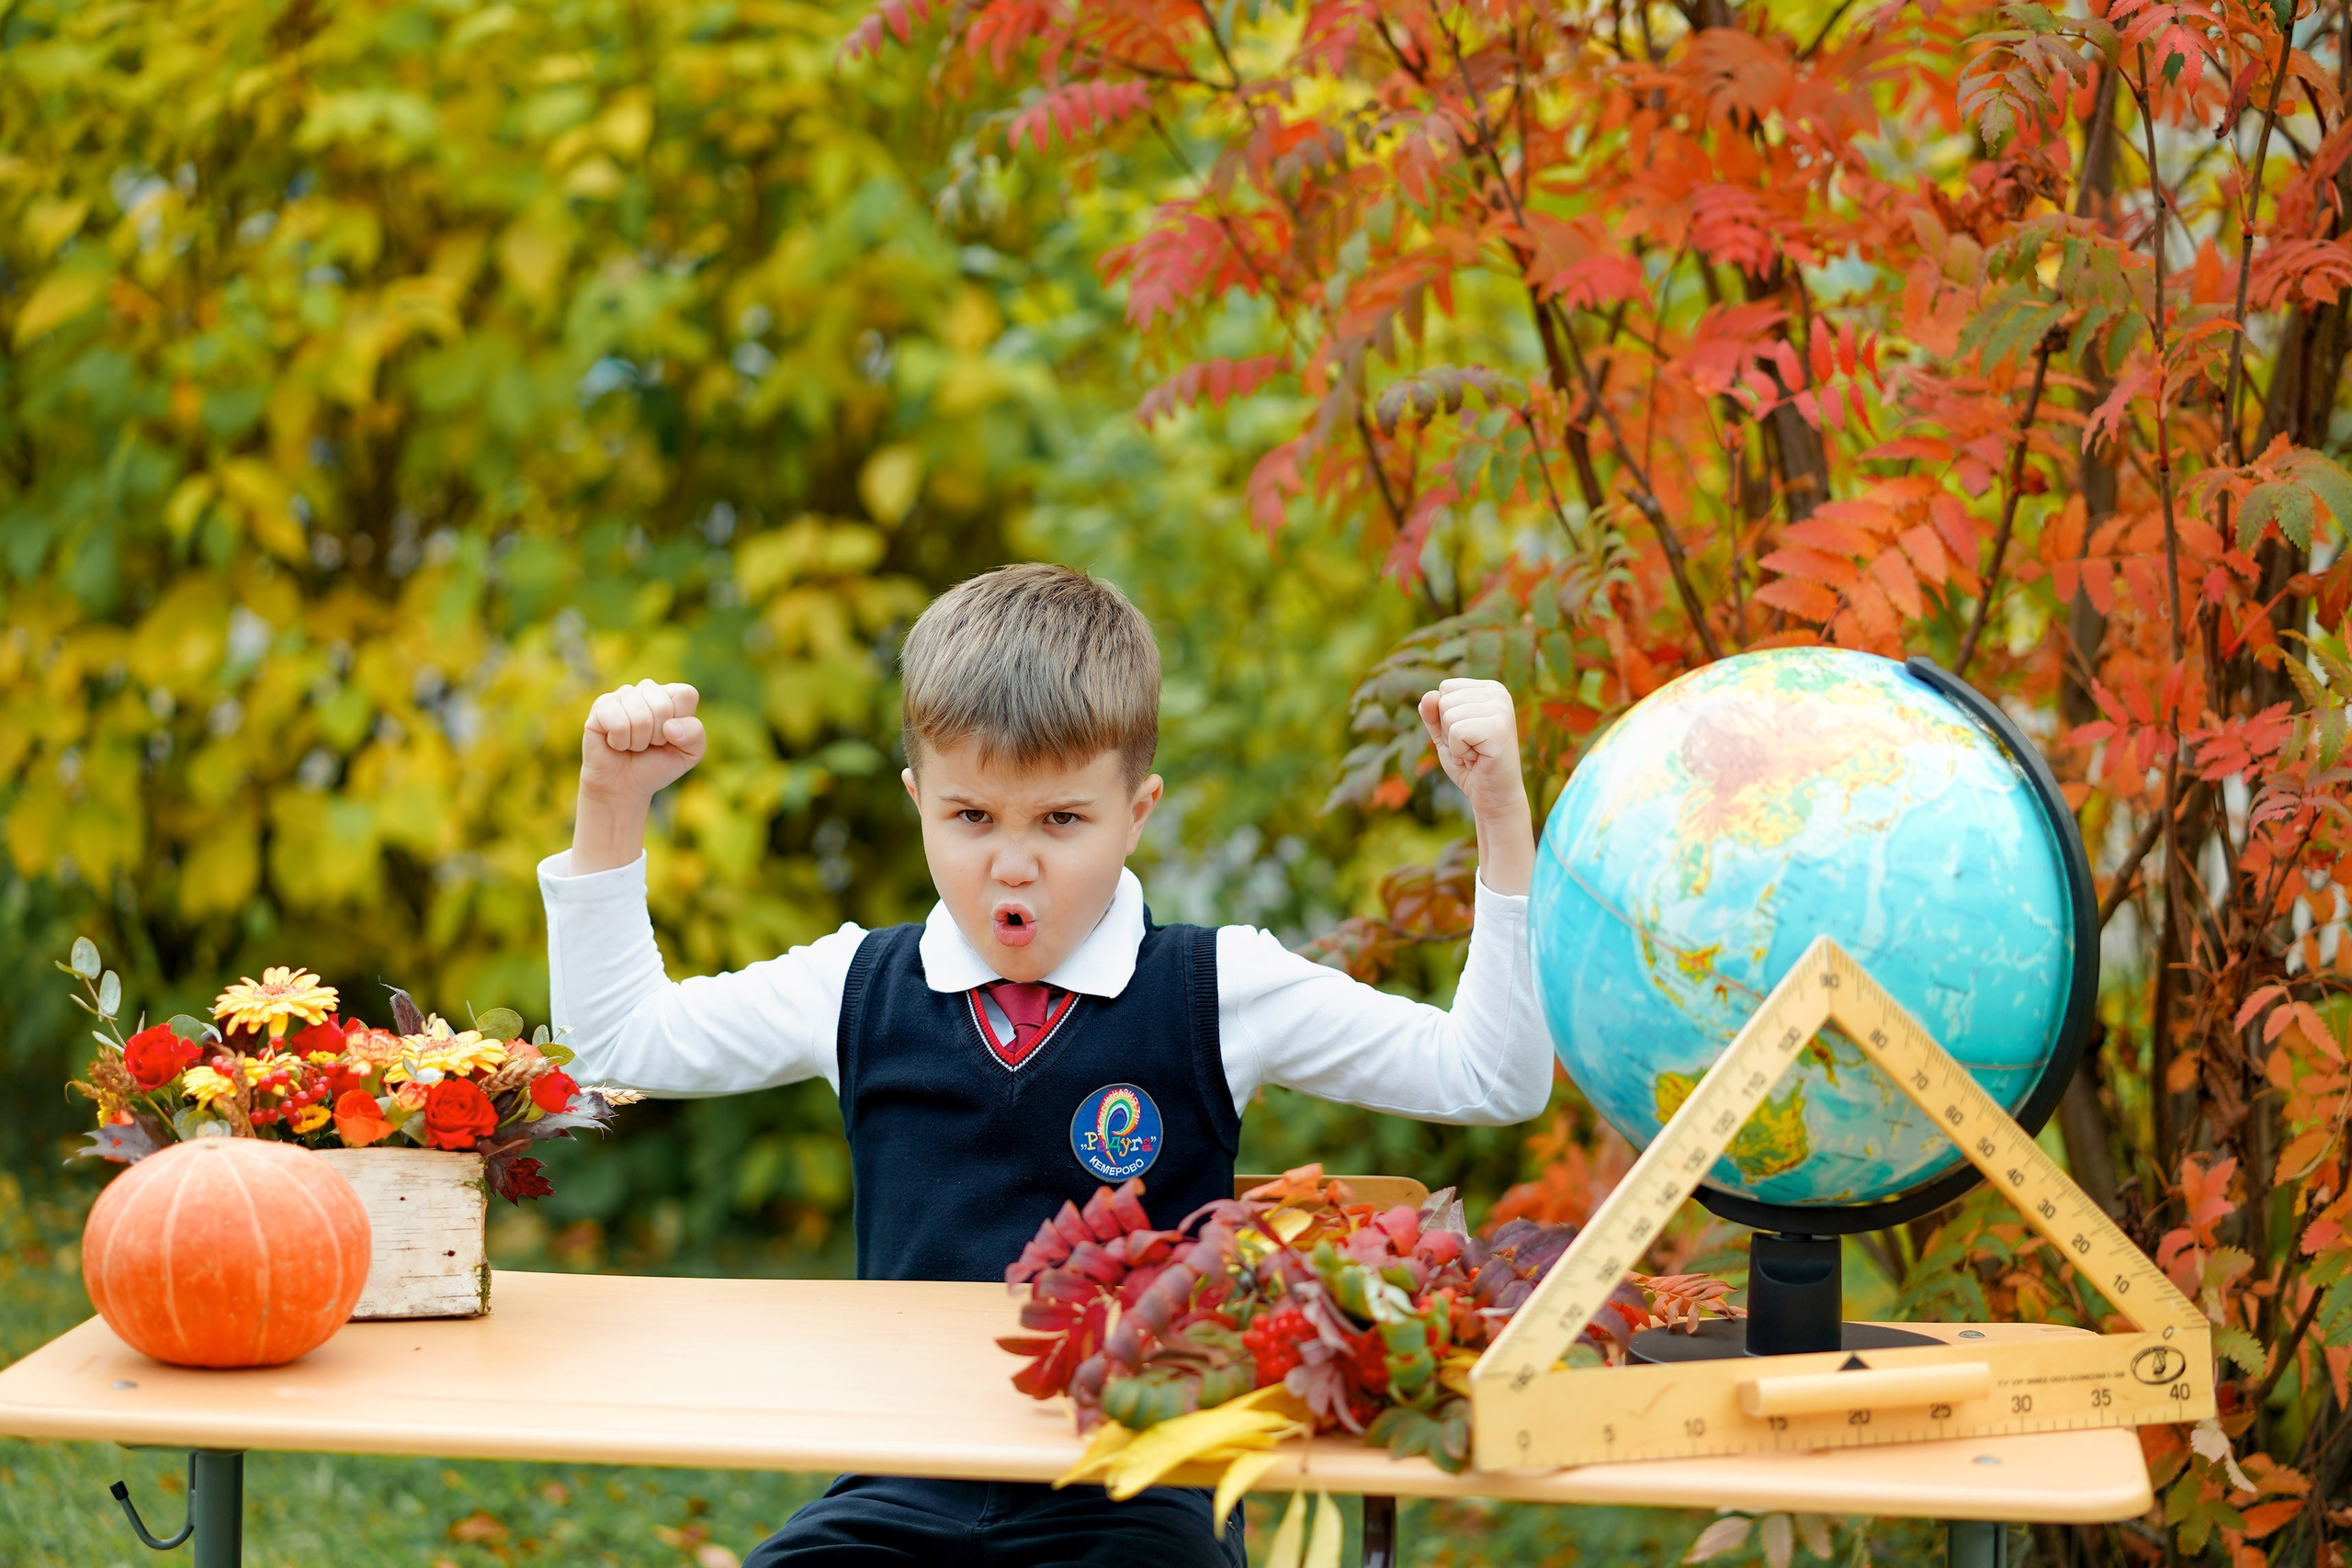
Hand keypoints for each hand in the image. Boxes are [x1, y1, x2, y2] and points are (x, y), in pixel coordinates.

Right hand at [582, 679, 706, 801]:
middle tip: (649, 744)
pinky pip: (618, 723)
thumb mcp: (689, 754)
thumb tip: (670, 726)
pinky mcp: (601, 706)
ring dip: (638, 742)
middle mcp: (647, 689)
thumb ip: (694, 736)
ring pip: (640, 717)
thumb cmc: (657, 765)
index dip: (680, 724)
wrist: (624, 785)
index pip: (686, 694)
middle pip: (663, 706)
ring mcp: (623, 695)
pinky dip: (620, 742)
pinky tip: (615, 742)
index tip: (670, 737)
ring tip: (632, 744)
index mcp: (672, 695)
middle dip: (658, 737)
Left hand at [1418, 678, 1534, 894]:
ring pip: (1448, 716)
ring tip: (1474, 753)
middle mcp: (1499, 693)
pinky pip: (1456, 732)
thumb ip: (1432, 713)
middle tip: (1471, 748)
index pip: (1445, 688)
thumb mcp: (1444, 734)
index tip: (1466, 735)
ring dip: (1454, 743)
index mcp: (1489, 689)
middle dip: (1448, 731)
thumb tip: (1429, 695)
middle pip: (1444, 701)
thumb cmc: (1470, 764)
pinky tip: (1477, 759)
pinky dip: (1459, 752)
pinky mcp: (1499, 728)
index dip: (1445, 718)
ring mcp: (1501, 709)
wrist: (1492, 796)